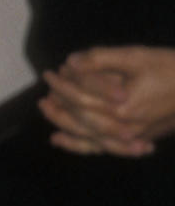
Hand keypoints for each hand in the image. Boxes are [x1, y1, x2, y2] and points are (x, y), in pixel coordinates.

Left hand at [38, 45, 174, 157]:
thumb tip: (70, 62)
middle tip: (43, 96)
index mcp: (123, 106)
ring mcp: (133, 138)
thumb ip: (101, 59)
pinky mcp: (138, 140)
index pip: (82, 98)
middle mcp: (126, 128)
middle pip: (82, 121)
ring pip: (90, 138)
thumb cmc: (171, 68)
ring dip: (66, 129)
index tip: (49, 73)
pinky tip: (64, 141)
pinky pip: (105, 149)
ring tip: (48, 115)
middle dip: (60, 108)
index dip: (62, 85)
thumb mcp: (136, 56)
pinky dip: (82, 146)